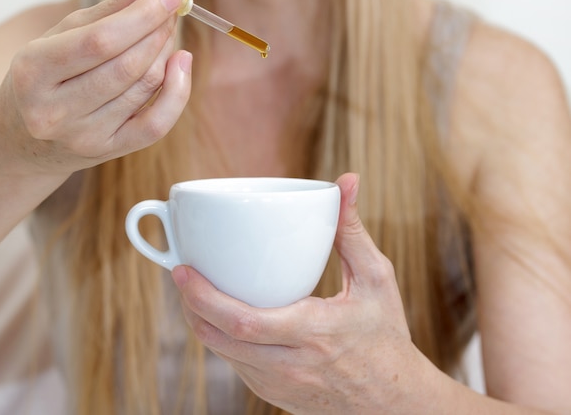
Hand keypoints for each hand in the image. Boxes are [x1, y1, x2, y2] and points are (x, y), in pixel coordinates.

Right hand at [0, 0, 191, 174]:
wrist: (21, 140)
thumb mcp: (60, 37)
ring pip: (144, 88)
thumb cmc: (43, 79)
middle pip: (127, 66)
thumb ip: (109, 9)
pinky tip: (181, 64)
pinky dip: (177, 92)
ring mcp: (83, 136)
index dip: (142, 16)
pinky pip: (156, 124)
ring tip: (166, 32)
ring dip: (165, 53)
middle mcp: (56, 111)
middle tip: (171, 10)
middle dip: (158, 30)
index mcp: (33, 72)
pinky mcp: (108, 151)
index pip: (100, 41)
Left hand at [172, 173, 431, 413]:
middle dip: (191, 305)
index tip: (183, 269)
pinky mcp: (274, 396)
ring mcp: (279, 386)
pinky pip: (235, 366)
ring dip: (201, 322)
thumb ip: (352, 231)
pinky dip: (221, 339)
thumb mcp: (376, 279)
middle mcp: (291, 366)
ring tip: (194, 290)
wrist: (394, 402)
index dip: (204, 297)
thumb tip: (346, 182)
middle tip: (180, 273)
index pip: (244, 321)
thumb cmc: (385, 335)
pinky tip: (221, 316)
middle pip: (221, 339)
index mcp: (314, 332)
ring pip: (222, 355)